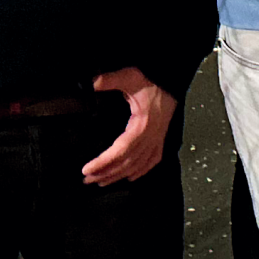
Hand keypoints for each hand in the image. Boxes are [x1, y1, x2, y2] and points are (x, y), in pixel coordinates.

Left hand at [80, 68, 178, 185]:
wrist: (172, 81)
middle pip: (127, 162)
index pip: (120, 151)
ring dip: (119, 175)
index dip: (103, 162)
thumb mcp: (129, 77)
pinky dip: (140, 171)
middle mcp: (150, 137)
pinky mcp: (159, 139)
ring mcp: (156, 139)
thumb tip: (89, 84)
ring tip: (101, 181)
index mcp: (142, 125)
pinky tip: (130, 177)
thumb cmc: (153, 81)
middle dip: (106, 173)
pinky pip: (152, 161)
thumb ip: (108, 80)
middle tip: (87, 179)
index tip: (86, 169)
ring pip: (137, 165)